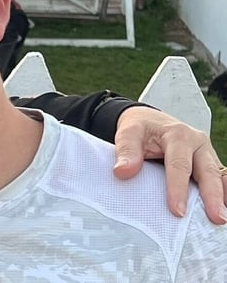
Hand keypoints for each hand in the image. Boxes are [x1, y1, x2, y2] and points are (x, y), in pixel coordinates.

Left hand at [112, 106, 226, 223]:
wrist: (148, 120)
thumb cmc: (140, 129)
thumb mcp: (128, 133)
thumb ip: (126, 151)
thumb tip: (122, 171)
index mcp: (178, 135)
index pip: (179, 165)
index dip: (178, 188)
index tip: (177, 210)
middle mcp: (197, 143)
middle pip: (207, 171)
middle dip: (212, 196)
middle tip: (216, 218)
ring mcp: (206, 153)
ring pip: (218, 176)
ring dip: (222, 197)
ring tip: (222, 219)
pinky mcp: (208, 162)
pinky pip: (220, 178)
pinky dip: (224, 193)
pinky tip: (224, 208)